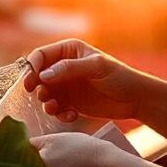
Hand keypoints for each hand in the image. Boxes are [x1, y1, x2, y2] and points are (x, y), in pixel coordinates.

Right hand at [23, 39, 146, 124]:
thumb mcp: (96, 67)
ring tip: (56, 108)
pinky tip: (72, 116)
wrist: (135, 98)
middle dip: (37, 87)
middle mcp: (64, 67)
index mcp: (69, 50)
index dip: (32, 67)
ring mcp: (66, 85)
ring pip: (44, 94)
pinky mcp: (70, 102)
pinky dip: (59, 113)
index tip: (31, 82)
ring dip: (46, 103)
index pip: (41, 55)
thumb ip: (69, 68)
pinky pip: (55, 108)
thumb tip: (43, 75)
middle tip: (42, 96)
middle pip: (38, 75)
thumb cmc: (120, 76)